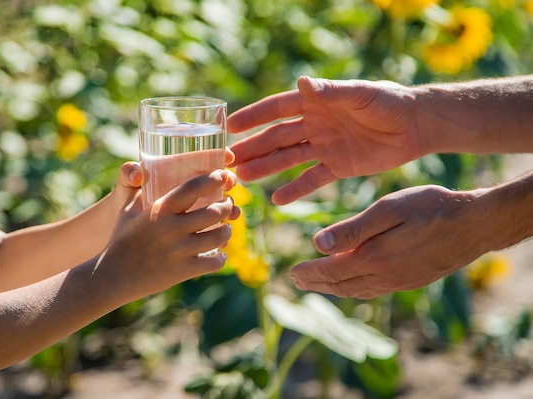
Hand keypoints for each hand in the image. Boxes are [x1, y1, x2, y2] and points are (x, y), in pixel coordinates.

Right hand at [103, 167, 239, 300]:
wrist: (112, 276)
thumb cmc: (121, 240)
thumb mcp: (128, 211)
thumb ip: (141, 193)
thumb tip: (147, 174)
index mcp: (160, 209)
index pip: (193, 187)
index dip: (213, 179)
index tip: (223, 176)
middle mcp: (172, 228)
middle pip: (215, 211)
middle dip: (227, 206)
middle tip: (227, 205)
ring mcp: (179, 250)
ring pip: (219, 236)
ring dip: (226, 231)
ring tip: (225, 229)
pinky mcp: (183, 271)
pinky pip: (215, 262)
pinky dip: (221, 258)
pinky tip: (218, 254)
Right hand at [228, 76, 422, 204]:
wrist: (415, 126)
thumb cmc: (388, 101)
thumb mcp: (359, 94)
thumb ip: (330, 92)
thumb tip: (301, 81)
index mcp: (315, 103)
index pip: (277, 109)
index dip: (254, 117)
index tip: (231, 127)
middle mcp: (314, 125)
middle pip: (276, 138)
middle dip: (252, 148)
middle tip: (228, 160)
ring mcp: (324, 147)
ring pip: (287, 159)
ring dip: (265, 168)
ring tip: (243, 178)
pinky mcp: (337, 167)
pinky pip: (312, 180)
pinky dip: (295, 189)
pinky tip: (277, 199)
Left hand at [289, 185, 488, 298]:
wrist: (476, 224)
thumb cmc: (431, 208)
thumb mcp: (388, 210)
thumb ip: (352, 230)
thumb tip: (317, 245)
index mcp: (374, 259)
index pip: (331, 272)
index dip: (309, 273)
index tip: (291, 273)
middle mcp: (384, 277)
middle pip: (341, 285)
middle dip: (316, 284)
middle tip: (296, 281)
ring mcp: (400, 281)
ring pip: (357, 290)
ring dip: (333, 288)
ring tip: (318, 284)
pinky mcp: (412, 280)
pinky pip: (374, 290)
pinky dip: (354, 288)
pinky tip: (352, 282)